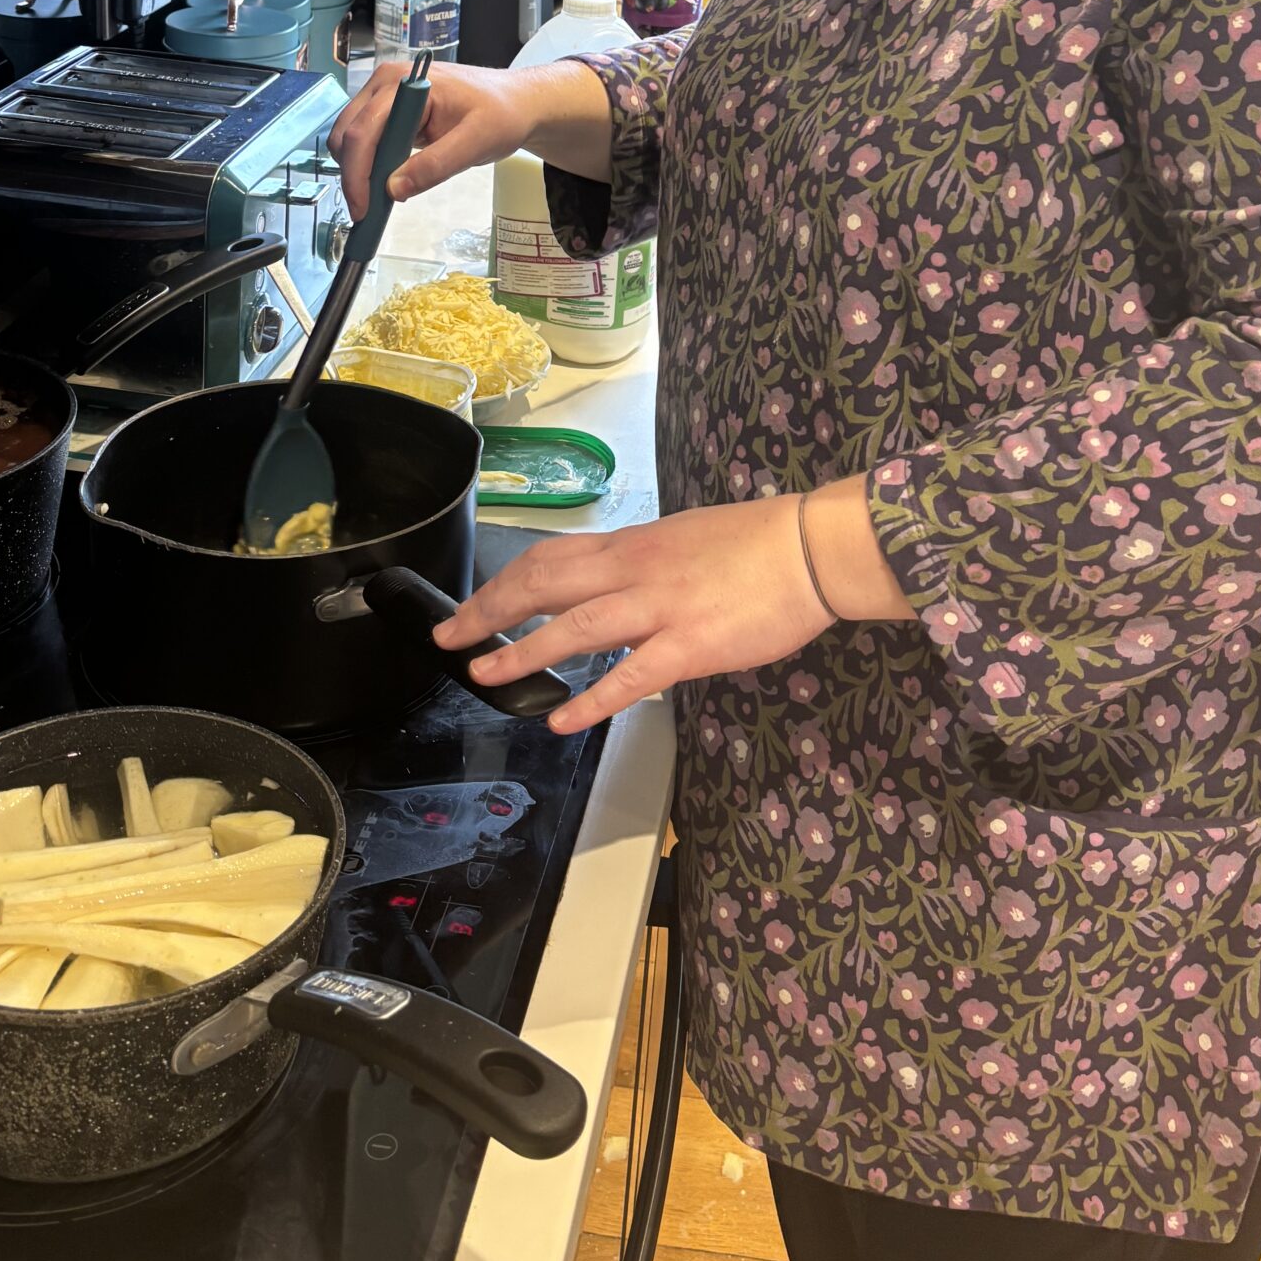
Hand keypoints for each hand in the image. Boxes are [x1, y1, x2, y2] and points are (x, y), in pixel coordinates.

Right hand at [328, 60, 531, 216]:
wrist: (515, 103)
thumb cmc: (501, 114)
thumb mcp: (476, 142)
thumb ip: (436, 165)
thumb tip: (393, 189)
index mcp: (403, 83)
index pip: (364, 131)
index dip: (357, 173)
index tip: (363, 208)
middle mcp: (386, 84)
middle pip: (349, 134)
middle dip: (353, 175)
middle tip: (368, 211)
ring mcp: (385, 97)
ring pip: (351, 139)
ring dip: (358, 171)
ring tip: (376, 200)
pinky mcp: (390, 112)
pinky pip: (366, 141)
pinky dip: (368, 165)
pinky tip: (383, 184)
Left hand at [439, 499, 835, 733]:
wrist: (811, 549)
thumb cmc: (756, 543)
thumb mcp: (683, 539)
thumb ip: (642, 566)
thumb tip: (611, 589)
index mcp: (633, 544)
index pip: (550, 558)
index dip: (502, 583)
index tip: (470, 607)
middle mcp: (635, 570)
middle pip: (544, 584)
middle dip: (489, 612)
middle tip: (449, 639)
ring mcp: (660, 607)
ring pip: (575, 627)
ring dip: (523, 652)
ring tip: (485, 675)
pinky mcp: (690, 645)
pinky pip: (630, 676)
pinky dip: (591, 700)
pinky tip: (561, 721)